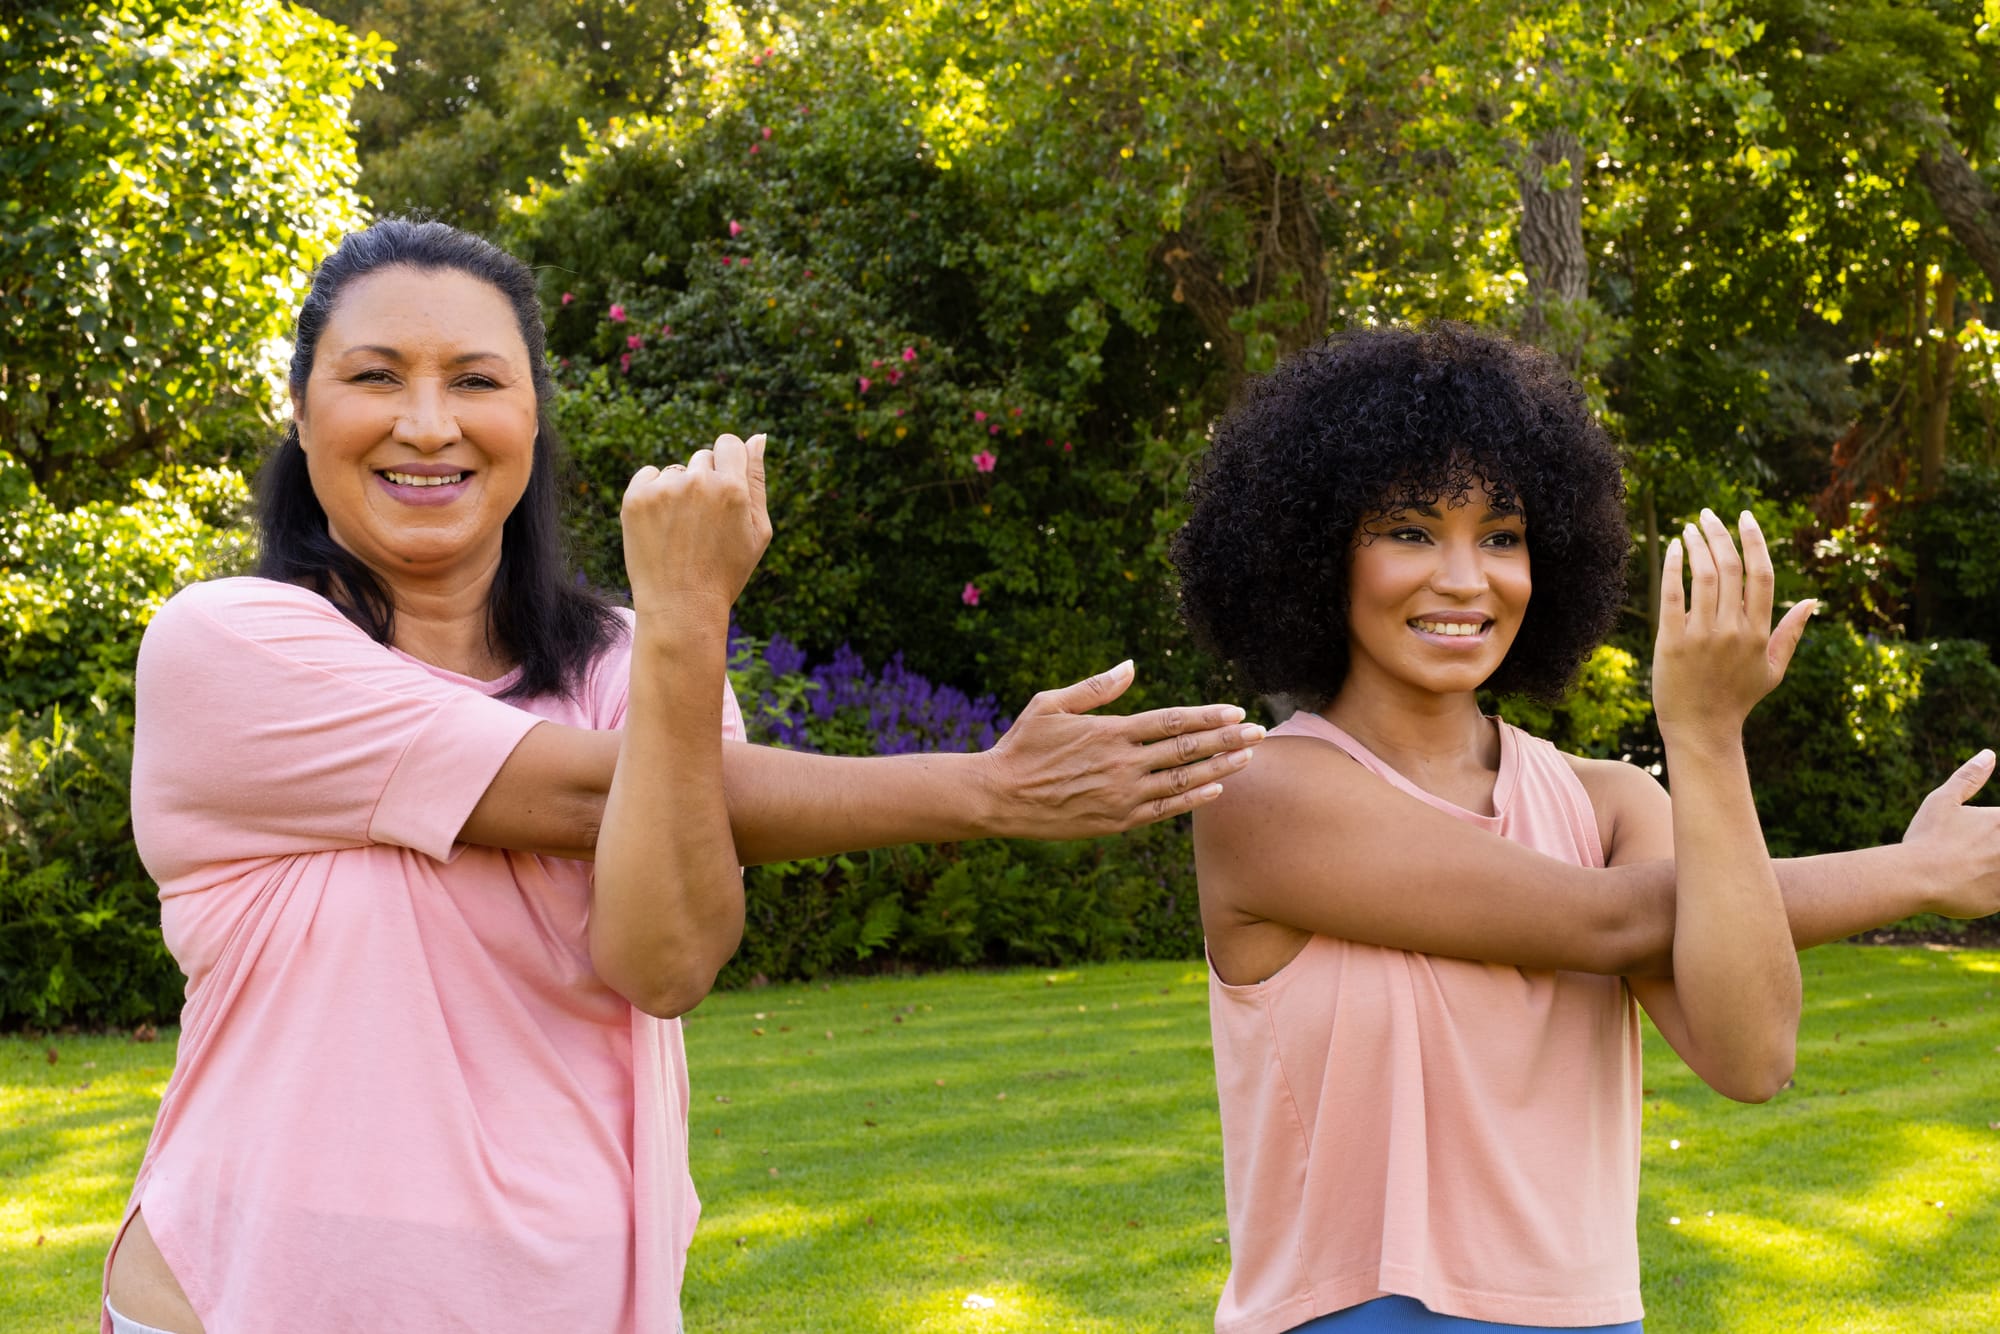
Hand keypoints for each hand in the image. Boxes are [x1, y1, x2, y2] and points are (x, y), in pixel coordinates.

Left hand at [622, 433, 771, 614]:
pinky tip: (660, 527)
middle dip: (704, 482)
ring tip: (681, 532)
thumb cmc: (726, 571)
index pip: (728, 443)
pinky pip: (648, 476)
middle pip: (702, 458)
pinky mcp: (636, 498)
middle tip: (702, 526)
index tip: (721, 489)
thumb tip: (758, 436)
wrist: (681, 606)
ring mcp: (665, 489)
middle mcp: (699, 482)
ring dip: (678, 491)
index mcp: (733, 488)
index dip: (727, 464)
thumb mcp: (757, 531)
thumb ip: (757, 480)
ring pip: (675, 471)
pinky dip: (653, 495)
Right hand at [979, 661, 1263, 838]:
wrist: (999, 797)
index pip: (1170, 722)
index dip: (1206, 716)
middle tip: (1258, 731)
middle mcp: (1121, 764)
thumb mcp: (1050, 704)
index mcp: (1109, 732)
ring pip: (1182, 780)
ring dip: (1219, 767)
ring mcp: (1122, 795)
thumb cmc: (1022, 746)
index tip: (1234, 710)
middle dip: (1226, 739)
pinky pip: (1164, 810)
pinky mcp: (1116, 821)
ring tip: (1247, 757)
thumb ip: (1095, 688)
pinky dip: (1193, 799)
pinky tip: (1217, 789)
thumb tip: (1130, 665)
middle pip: (1186, 749)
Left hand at [1653, 508, 1814, 740]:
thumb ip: (1791, 633)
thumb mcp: (1773, 669)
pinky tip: (1672, 548)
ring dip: (1696, 544)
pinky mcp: (1671, 641)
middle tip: (1708, 514)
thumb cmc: (1738, 699)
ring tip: (1688, 528)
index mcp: (1759, 632)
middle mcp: (1733, 630)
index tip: (1745, 516)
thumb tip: (1812, 600)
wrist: (1701, 730)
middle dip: (1720, 534)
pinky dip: (1672, 566)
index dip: (1755, 541)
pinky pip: (1672, 594)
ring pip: (1703, 576)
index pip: (1762, 574)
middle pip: (1730, 568)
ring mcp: (1702, 635)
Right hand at [1904, 749, 1999, 918]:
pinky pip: (1998, 894)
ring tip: (1967, 865)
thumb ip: (1968, 777)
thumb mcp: (1943, 801)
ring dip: (1989, 867)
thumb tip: (1989, 754)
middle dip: (1989, 848)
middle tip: (1966, 851)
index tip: (1975, 837)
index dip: (1990, 828)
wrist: (1915, 877)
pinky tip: (1967, 887)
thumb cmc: (1927, 837)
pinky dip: (1987, 889)